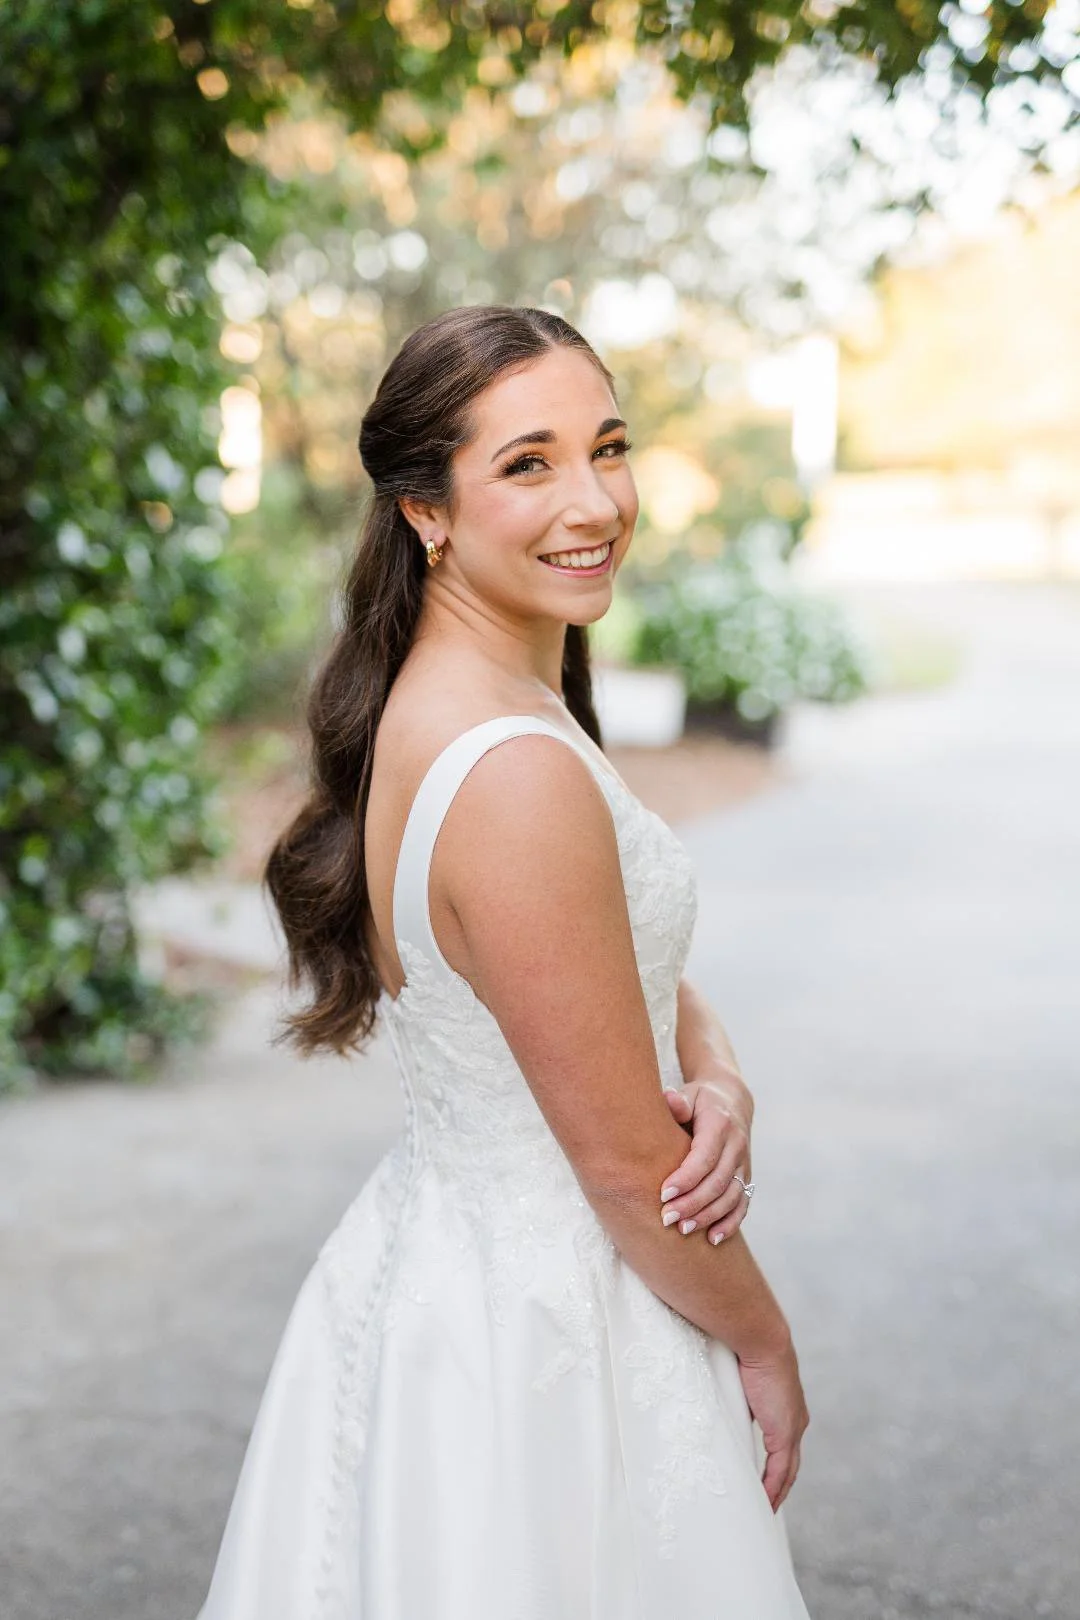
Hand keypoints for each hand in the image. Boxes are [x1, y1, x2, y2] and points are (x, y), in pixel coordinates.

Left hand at [659, 1073, 753, 1244]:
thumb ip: (678, 1101)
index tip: (663, 1194)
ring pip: (730, 1197)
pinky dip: (730, 1223)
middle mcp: (736, 1146)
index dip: (686, 1178)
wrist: (732, 1100)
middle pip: (717, 1182)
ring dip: (708, 1216)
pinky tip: (714, 1240)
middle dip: (692, 1203)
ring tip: (683, 1230)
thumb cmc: (700, 1099)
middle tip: (666, 1218)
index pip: (705, 1156)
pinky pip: (742, 1204)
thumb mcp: (689, 1093)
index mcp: (720, 1124)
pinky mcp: (745, 1177)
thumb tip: (670, 1101)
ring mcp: (743, 1164)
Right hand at [737, 1335, 808, 1511]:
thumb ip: (731, 1391)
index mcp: (785, 1406)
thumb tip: (709, 1389)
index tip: (764, 1479)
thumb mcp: (737, 1376)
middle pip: (790, 1463)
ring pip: (788, 1471)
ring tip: (764, 1511)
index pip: (784, 1443)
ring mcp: (792, 1427)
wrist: (760, 1337)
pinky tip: (766, 1504)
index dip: (776, 1464)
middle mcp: (795, 1419)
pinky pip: (780, 1471)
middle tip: (766, 1503)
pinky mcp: (785, 1433)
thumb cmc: (744, 1348)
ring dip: (777, 1492)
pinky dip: (773, 1490)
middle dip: (779, 1485)